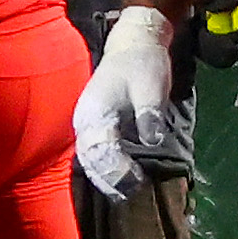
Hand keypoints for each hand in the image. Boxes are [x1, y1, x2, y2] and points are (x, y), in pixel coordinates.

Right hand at [73, 7, 178, 194]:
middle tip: (130, 194)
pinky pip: (96, 154)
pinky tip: (120, 181)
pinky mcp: (96, 128)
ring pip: (90, 159)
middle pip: (90, 159)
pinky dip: (105, 169)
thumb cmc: (141, 64)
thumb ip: (149, 113)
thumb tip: (152, 139)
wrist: (133, 45)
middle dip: (108, 179)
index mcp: (95, 110)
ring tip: (124, 194)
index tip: (136, 180)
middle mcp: (85, 121)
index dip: (116, 168)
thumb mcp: (151, 85)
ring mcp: (88, 125)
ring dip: (105, 178)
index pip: (100, 148)